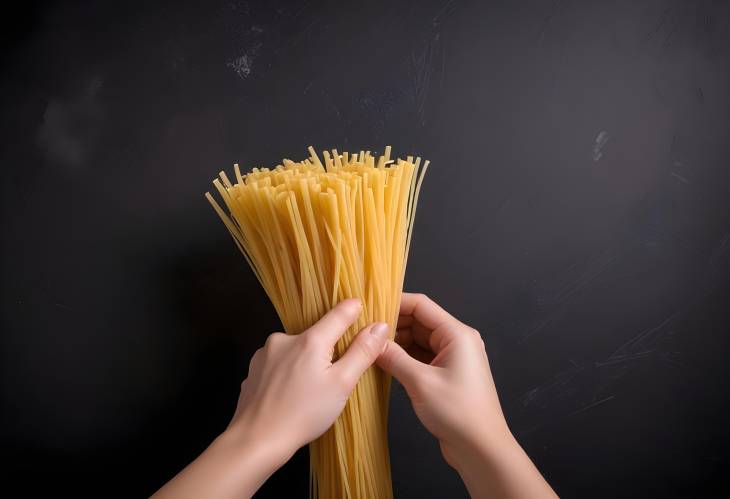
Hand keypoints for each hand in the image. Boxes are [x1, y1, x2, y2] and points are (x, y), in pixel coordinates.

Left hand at [153, 298, 389, 498]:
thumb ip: (362, 352)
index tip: (363, 311)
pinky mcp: (254, 368)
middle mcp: (285, 338)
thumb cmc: (304, 414)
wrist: (256, 440)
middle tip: (334, 376)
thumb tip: (380, 326)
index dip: (355, 310)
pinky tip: (291, 394)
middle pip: (317, 334)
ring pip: (296, 349)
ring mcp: (266, 353)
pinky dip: (289, 373)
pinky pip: (279, 363)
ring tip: (309, 391)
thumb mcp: (342, 384)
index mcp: (310, 340)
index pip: (340, 313)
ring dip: (306, 362)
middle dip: (329, 349)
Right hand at [376, 293, 506, 462]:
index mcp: (457, 334)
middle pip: (419, 321)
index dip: (394, 303)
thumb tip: (372, 341)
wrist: (481, 449)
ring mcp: (453, 358)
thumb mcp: (420, 382)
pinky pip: (422, 356)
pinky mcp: (447, 374)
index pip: (421, 305)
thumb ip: (394, 357)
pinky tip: (385, 363)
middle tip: (364, 332)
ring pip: (419, 340)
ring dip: (397, 343)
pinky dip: (404, 357)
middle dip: (393, 325)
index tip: (369, 309)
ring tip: (370, 348)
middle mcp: (457, 340)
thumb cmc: (458, 413)